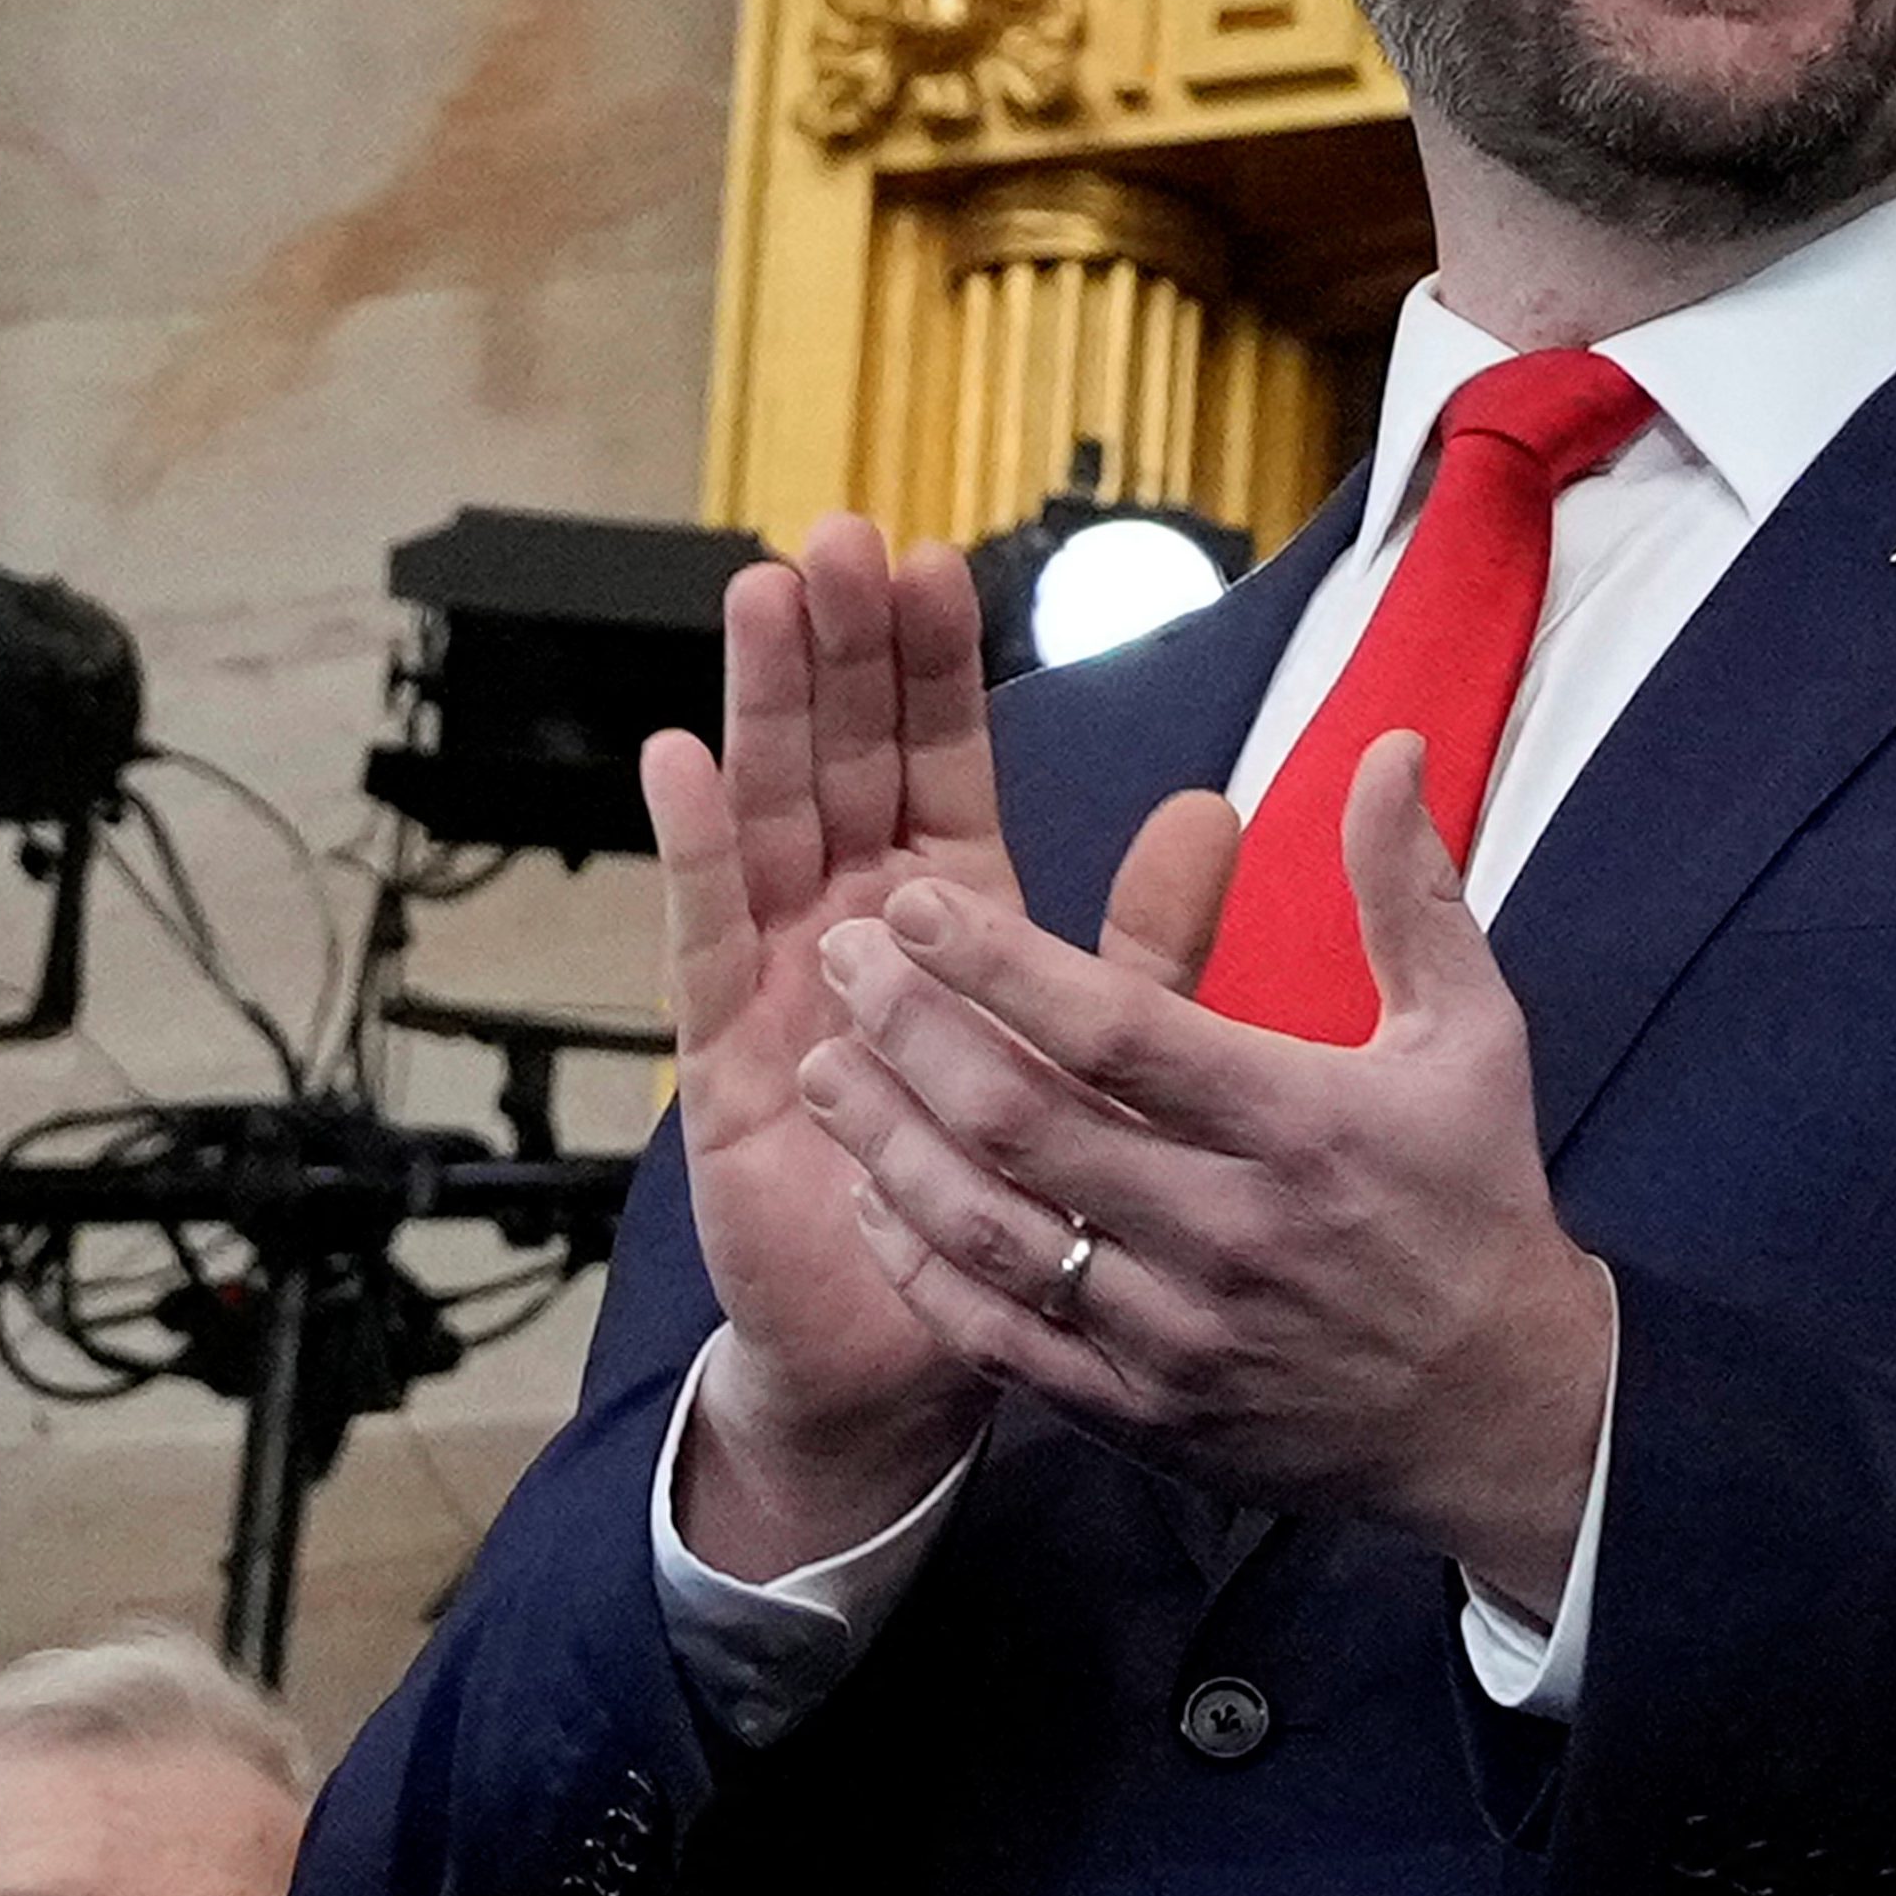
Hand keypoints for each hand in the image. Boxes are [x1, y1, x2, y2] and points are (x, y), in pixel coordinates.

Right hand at [657, 520, 1059, 1570]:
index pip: (936, 766)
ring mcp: (778, 988)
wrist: (926, 1358)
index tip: (935, 560)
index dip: (930, 670)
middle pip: (841, 765)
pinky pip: (705, 943)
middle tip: (838, 537)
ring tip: (766, 598)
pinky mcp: (728, 1063)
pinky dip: (694, 850)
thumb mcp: (1111, 1057)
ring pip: (771, 821)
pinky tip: (679, 761)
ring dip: (765, 710)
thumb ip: (1149, 940)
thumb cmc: (1018, 1202)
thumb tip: (1217, 811)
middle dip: (838, 652)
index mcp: (951, 921)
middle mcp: (852, 934)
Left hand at [802, 733, 1620, 1598]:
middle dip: (915, 1034)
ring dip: (892, 1144)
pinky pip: (998, 1338)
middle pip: (1030, 1125)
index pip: (1122, 1033)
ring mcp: (1176, 1331)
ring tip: (824, 1068)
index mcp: (1303, 1125)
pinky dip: (922, 1268)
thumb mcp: (1472, 1032)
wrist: (1497, 1409)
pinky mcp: (1141, 1411)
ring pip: (993, 1233)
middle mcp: (1229, 1231)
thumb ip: (1406, 888)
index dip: (1003, 966)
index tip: (914, 904)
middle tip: (841, 963)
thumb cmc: (1471, 1197)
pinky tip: (874, 1199)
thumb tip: (1385, 746)